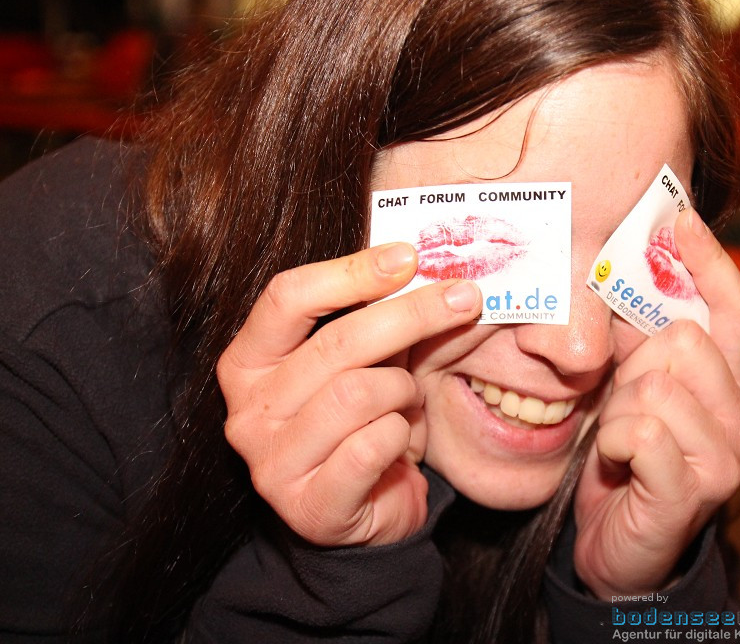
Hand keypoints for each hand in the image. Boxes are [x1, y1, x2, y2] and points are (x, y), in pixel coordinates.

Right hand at [217, 243, 480, 546]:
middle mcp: (247, 411)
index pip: (287, 297)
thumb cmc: (362, 422)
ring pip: (357, 394)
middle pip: (334, 344)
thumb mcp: (371, 360)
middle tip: (464, 299)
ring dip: (403, 389)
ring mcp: (272, 463)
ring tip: (411, 398)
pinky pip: (370, 449)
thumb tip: (435, 273)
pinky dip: (400, 434)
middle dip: (411, 315)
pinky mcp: (309, 505)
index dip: (351, 272)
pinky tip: (402, 437)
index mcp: (248, 361)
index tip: (408, 256)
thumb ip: (389, 319)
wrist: (365, 510)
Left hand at [573, 209, 739, 597]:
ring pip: (656, 386)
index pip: (733, 307)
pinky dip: (616, 443)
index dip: (708, 260)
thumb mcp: (633, 393)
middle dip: (634, 368)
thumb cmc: (628, 463)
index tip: (678, 219)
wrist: (620, 550)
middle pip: (682, 340)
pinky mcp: (695, 489)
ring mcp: (725, 454)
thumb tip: (626, 274)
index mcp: (727, 382)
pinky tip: (620, 464)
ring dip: (621, 411)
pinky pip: (642, 433)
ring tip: (623, 440)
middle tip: (624, 406)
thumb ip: (644, 345)